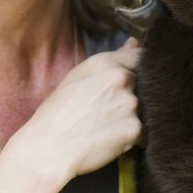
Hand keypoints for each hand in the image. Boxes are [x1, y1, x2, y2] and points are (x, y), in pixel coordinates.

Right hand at [16, 39, 141, 179]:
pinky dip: (132, 140)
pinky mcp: (134, 129)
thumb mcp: (77, 77)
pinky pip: (144, 134)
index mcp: (106, 63)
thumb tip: (134, 43)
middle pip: (144, 87)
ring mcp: (130, 104)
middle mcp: (122, 79)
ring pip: (143, 111)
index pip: (140, 58)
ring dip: (131, 119)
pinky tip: (111, 141)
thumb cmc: (57, 114)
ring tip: (106, 128)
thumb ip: (112, 59)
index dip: (139, 72)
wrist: (48, 149)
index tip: (131, 84)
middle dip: (131, 98)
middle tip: (107, 113)